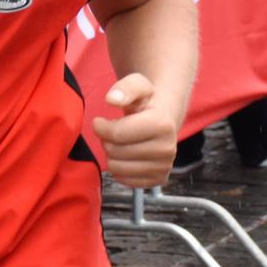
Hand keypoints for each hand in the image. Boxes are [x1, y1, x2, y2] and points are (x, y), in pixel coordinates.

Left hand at [92, 73, 178, 187]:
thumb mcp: (138, 85)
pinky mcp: (158, 179)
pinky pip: (125, 181)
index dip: (100, 127)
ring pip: (117, 168)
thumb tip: (112, 99)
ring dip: (111, 155)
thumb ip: (125, 88)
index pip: (116, 133)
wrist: (164, 117)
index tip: (99, 121)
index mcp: (162, 124)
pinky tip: (125, 156)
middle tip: (112, 131)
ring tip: (119, 142)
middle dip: (106, 140)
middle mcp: (167, 148)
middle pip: (115, 151)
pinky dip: (119, 169)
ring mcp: (164, 167)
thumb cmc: (147, 100)